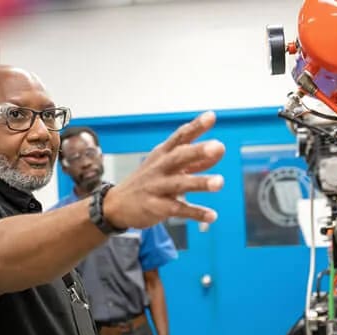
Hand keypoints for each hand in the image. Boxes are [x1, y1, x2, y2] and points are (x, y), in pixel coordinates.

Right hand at [104, 111, 224, 229]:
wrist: (116, 205)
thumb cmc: (148, 181)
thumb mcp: (168, 167)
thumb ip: (194, 160)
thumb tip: (219, 151)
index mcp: (163, 154)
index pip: (180, 136)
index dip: (195, 126)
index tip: (211, 116)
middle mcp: (160, 168)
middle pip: (179, 156)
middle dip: (198, 151)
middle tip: (218, 146)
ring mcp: (157, 187)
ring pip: (179, 183)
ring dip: (200, 182)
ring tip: (219, 182)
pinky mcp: (155, 207)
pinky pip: (177, 209)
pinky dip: (195, 213)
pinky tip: (212, 216)